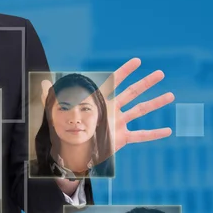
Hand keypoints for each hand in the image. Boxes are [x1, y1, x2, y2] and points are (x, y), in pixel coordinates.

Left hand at [41, 58, 174, 151]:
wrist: (70, 151)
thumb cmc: (64, 130)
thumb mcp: (57, 111)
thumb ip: (51, 95)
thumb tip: (42, 81)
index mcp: (99, 102)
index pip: (113, 83)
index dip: (124, 72)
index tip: (137, 61)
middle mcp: (112, 110)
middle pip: (132, 93)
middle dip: (145, 83)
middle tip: (160, 73)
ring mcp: (118, 124)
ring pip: (140, 110)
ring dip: (155, 103)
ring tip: (170, 95)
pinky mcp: (121, 138)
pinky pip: (141, 135)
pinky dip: (154, 134)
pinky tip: (168, 131)